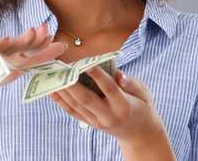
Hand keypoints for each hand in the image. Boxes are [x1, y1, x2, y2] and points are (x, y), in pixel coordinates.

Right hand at [0, 23, 66, 86]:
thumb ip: (10, 70)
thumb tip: (28, 69)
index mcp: (8, 62)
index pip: (31, 56)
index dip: (46, 51)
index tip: (61, 44)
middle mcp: (1, 56)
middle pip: (24, 49)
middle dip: (39, 41)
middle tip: (50, 31)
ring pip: (9, 48)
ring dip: (23, 40)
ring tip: (35, 32)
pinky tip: (7, 40)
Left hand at [50, 66, 166, 144]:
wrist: (139, 133)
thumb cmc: (142, 107)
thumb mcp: (144, 93)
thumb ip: (131, 83)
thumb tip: (118, 74)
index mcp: (124, 106)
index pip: (109, 89)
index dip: (99, 76)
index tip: (89, 63)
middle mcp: (109, 116)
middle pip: (87, 99)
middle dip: (73, 83)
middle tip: (62, 68)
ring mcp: (97, 122)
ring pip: (76, 106)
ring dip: (63, 91)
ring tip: (53, 76)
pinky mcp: (90, 124)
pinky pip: (72, 112)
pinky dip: (61, 101)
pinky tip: (52, 90)